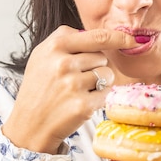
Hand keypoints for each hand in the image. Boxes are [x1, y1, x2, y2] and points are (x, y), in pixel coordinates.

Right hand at [2, 26, 135, 153]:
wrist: (29, 124)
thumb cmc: (39, 89)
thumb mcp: (42, 56)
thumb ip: (68, 41)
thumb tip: (102, 35)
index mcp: (55, 46)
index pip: (97, 36)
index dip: (119, 38)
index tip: (131, 40)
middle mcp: (63, 63)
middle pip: (103, 57)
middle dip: (96, 67)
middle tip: (75, 79)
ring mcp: (73, 84)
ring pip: (108, 74)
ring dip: (100, 83)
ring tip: (78, 91)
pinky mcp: (82, 105)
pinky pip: (107, 93)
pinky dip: (99, 98)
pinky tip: (81, 102)